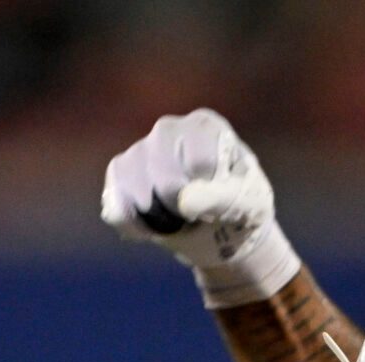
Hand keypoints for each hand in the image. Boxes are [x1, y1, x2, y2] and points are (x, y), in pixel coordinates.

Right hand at [100, 109, 300, 307]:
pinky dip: (135, 224)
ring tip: (180, 217)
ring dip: (160, 218)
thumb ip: (222, 199)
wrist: (222, 232)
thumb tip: (184, 201)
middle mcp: (169, 130)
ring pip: (138, 190)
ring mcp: (141, 149)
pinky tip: (155, 226)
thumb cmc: (242, 210)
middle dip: (182, 207)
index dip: (210, 195)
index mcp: (206, 127)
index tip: (223, 203)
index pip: (199, 164)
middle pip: (165, 178)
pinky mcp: (121, 173)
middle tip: (199, 214)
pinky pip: (116, 202)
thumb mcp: (248, 204)